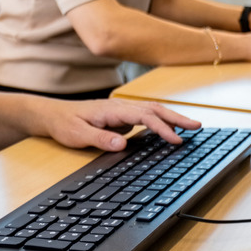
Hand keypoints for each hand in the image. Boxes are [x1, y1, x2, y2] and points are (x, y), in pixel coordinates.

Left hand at [34, 97, 200, 151]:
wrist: (52, 115)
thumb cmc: (64, 124)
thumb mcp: (78, 135)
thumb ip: (100, 138)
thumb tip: (123, 144)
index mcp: (113, 109)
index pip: (144, 116)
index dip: (162, 128)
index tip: (176, 140)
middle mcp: (120, 107)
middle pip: (153, 109)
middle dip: (176, 117)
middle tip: (197, 126)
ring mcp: (121, 111)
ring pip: (151, 111)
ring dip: (171, 117)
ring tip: (191, 127)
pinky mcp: (121, 117)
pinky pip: (145, 117)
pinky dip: (161, 121)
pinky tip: (169, 129)